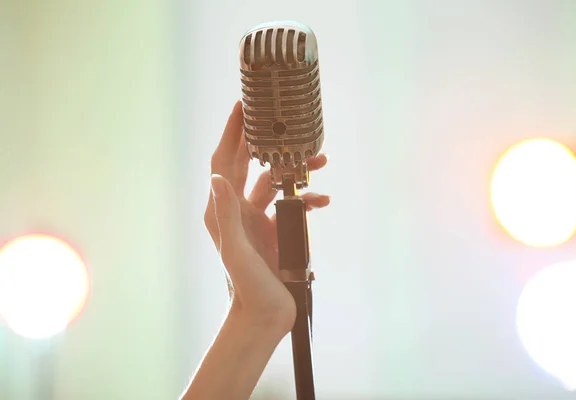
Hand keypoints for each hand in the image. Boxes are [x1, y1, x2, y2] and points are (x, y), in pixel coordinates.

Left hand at [204, 100, 329, 333]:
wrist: (264, 315)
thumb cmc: (248, 288)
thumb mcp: (238, 251)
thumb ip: (227, 215)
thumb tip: (217, 175)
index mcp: (223, 210)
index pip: (224, 160)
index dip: (232, 132)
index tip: (242, 105)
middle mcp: (237, 209)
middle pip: (252, 163)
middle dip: (269, 142)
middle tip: (284, 119)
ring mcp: (257, 218)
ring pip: (276, 181)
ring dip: (297, 170)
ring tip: (320, 160)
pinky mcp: (274, 228)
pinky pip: (291, 203)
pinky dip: (307, 198)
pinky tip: (323, 201)